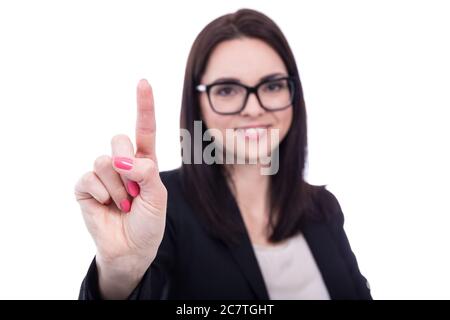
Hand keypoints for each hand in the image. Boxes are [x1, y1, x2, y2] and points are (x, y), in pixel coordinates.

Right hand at [74, 79, 166, 297]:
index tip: (143, 82)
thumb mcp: (158, 196)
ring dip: (118, 188)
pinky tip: (106, 205)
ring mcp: (102, 174)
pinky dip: (102, 194)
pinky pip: (90, 177)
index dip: (144, 106)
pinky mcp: (85, 186)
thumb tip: (122, 159)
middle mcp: (123, 163)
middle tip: (134, 191)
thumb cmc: (149, 222)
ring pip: (105, 161)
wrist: (132, 249)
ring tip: (124, 204)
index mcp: (144, 161)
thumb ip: (147, 172)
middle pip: (119, 139)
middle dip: (128, 164)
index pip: (144, 129)